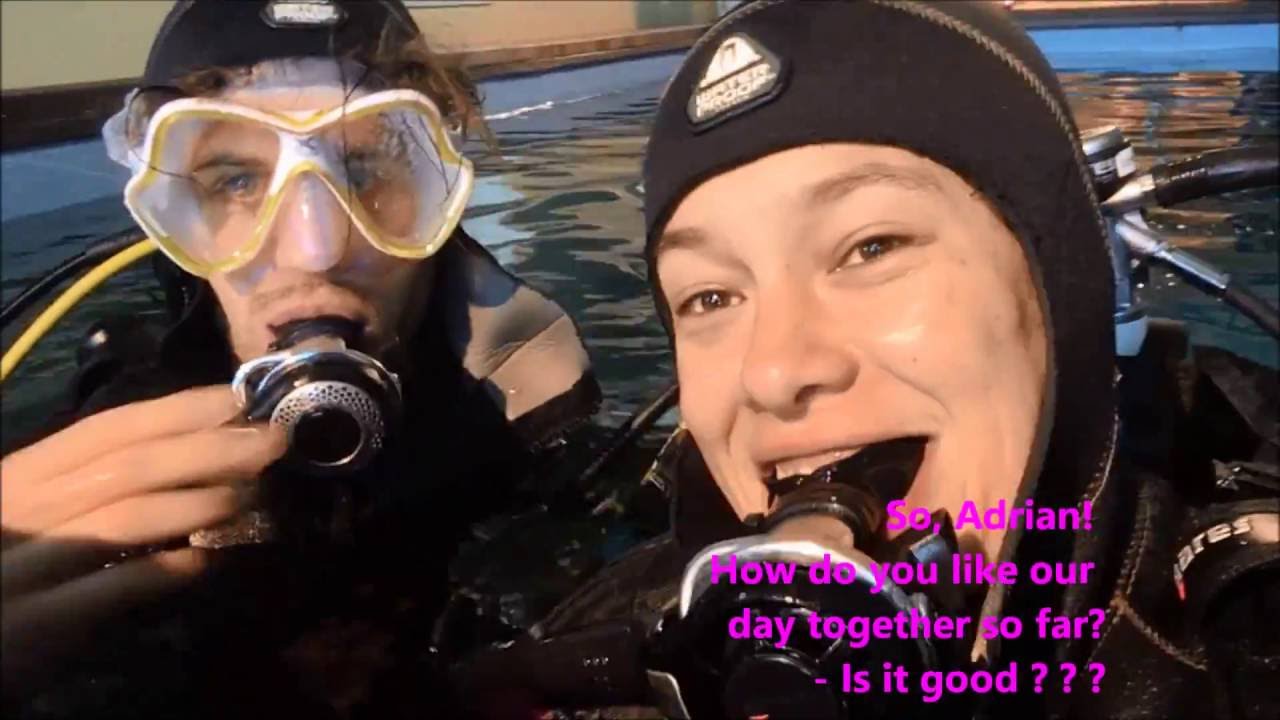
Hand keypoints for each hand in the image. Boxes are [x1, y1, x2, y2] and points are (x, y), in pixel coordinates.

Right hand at [1, 385, 285, 690]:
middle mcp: (23, 510)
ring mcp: (25, 565)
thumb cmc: (3, 562)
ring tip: (251, 499)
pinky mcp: (35, 623)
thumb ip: (88, 483)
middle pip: (130, 465)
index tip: (240, 399)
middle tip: (273, 442)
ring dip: (197, 504)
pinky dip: (166, 571)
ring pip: (125, 519)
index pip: (109, 428)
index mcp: (22, 475)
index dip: (180, 409)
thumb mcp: (32, 512)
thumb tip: (191, 452)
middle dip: (210, 449)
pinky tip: (206, 562)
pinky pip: (113, 588)